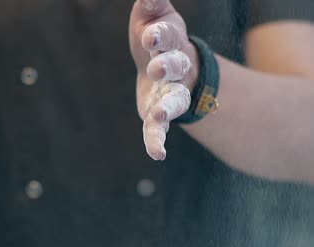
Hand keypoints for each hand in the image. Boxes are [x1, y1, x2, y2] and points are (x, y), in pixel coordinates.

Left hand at [129, 0, 198, 159]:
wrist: (163, 68)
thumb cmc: (157, 40)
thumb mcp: (154, 18)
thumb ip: (152, 6)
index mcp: (170, 42)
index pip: (167, 36)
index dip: (159, 36)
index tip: (149, 35)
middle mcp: (175, 69)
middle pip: (175, 66)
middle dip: (167, 66)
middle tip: (156, 68)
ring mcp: (169, 93)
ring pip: (173, 100)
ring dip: (167, 107)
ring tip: (158, 115)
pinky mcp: (159, 113)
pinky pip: (160, 128)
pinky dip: (157, 140)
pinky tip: (157, 154)